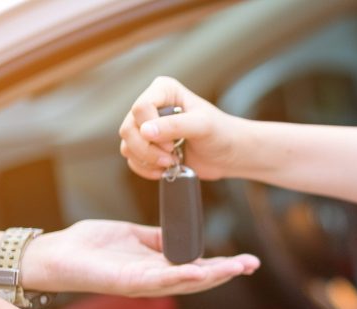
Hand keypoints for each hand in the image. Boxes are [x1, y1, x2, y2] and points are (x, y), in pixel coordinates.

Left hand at [22, 219, 258, 295]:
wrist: (56, 254)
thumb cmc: (88, 246)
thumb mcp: (132, 236)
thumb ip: (156, 238)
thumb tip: (178, 235)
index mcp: (157, 268)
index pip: (198, 268)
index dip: (223, 265)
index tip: (247, 260)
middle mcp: (154, 280)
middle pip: (199, 279)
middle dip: (227, 272)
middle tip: (252, 265)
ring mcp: (143, 284)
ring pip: (185, 282)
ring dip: (213, 276)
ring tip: (237, 268)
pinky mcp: (128, 282)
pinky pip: (160, 280)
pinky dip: (181, 276)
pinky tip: (200, 270)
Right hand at [119, 76, 245, 179]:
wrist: (229, 154)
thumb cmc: (221, 134)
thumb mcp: (202, 126)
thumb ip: (175, 126)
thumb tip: (145, 131)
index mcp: (163, 90)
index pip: (140, 108)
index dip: (151, 129)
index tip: (171, 144)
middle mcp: (151, 106)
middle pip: (128, 128)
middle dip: (148, 149)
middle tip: (171, 158)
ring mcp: (147, 127)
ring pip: (127, 145)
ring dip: (147, 160)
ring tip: (171, 163)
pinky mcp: (148, 146)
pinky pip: (132, 159)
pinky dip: (145, 168)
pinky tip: (164, 171)